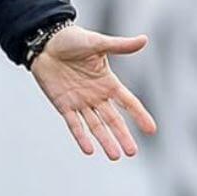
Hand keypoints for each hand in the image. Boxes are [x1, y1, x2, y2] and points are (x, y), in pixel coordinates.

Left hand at [29, 25, 157, 159]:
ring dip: (105, 140)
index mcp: (107, 82)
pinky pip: (74, 124)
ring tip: (115, 156)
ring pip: (96, 126)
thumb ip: (120, 46)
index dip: (139, 115)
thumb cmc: (71, 39)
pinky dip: (81, 137)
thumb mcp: (97, 42)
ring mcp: (80, 102)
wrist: (45, 42)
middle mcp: (96, 95)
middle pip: (113, 119)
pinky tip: (89, 150)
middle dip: (123, 136)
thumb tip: (144, 39)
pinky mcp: (63, 105)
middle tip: (132, 152)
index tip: (151, 130)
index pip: (128, 101)